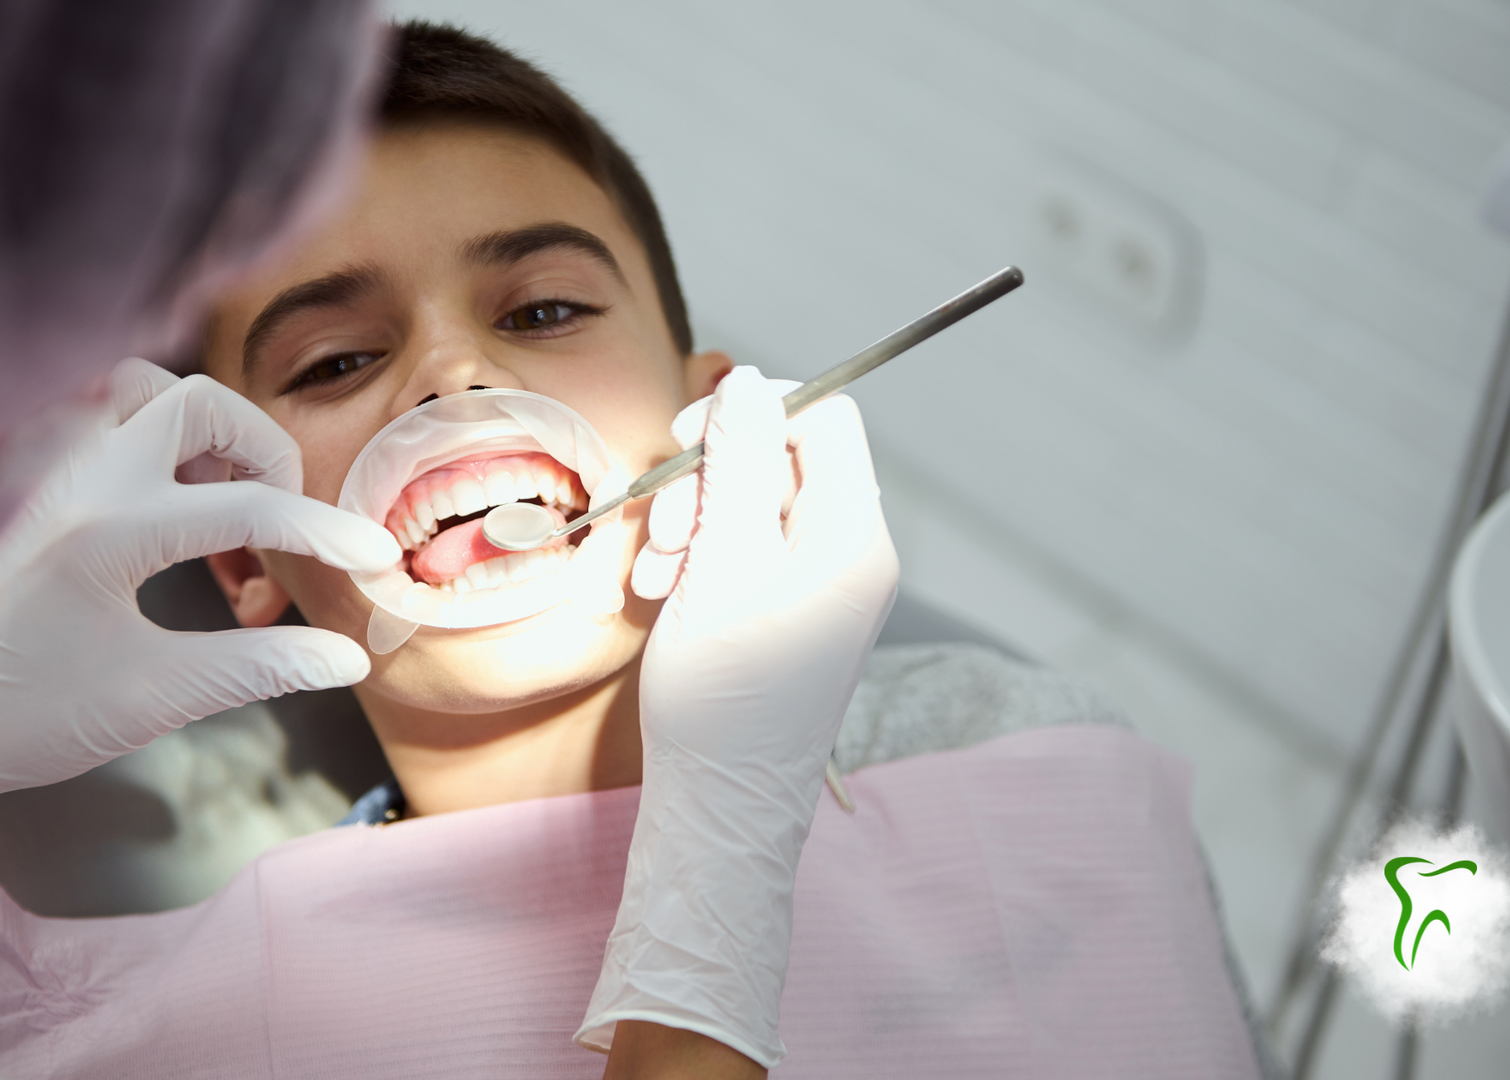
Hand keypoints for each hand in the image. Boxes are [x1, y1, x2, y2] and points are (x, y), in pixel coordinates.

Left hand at [0, 360, 399, 913]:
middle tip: (283, 523)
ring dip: (211, 442)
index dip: (325, 533)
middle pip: (198, 404)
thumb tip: (349, 658)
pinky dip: (172, 454)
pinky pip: (121, 431)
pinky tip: (189, 522)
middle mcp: (81, 484)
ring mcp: (59, 478)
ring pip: (150, 400)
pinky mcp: (49, 488)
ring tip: (234, 514)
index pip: (247, 505)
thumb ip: (260, 667)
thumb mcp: (157, 699)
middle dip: (262, 453)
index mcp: (107, 532)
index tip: (375, 558)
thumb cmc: (30, 716)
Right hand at [580, 366, 899, 1067]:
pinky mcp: (788, 614)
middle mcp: (850, 554)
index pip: (825, 418)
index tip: (690, 438)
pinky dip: (698, 561)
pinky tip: (662, 595)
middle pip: (781, 459)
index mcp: (854, 534)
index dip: (754, 412)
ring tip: (655, 577)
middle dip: (708, 479)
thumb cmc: (724, 696)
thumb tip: (750, 381)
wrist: (723, 807)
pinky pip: (745, 554)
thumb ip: (738, 463)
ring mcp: (821, 586)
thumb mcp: (721, 561)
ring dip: (692, 523)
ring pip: (751, 506)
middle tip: (664, 529)